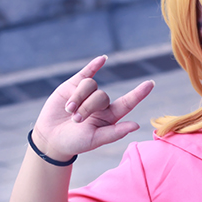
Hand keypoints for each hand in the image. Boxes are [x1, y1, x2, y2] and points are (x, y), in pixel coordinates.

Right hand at [31, 56, 154, 160]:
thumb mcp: (95, 140)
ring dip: (78, 98)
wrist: (50, 137)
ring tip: (68, 111)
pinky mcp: (73, 85)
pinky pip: (87, 72)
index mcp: (110, 117)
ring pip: (90, 85)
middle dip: (87, 107)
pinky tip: (103, 59)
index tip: (151, 83)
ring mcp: (87, 93)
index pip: (128, 103)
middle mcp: (101, 104)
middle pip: (102, 95)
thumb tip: (136, 125)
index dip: (139, 93)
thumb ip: (115, 132)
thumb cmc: (75, 142)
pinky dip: (94, 65)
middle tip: (76, 120)